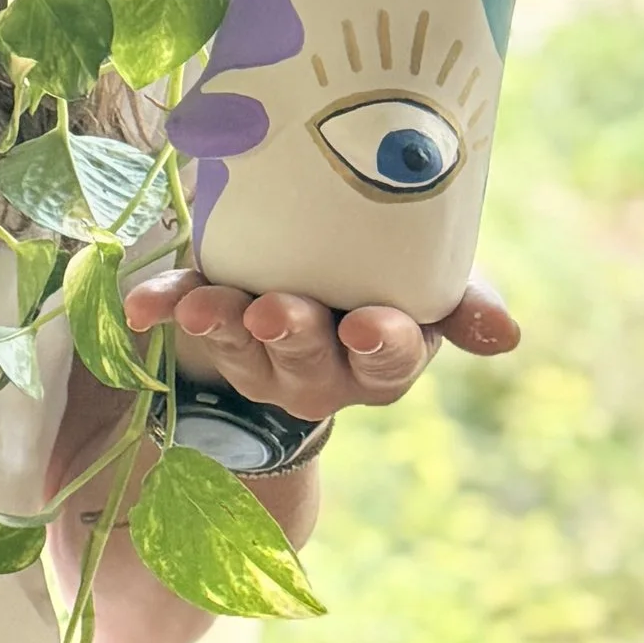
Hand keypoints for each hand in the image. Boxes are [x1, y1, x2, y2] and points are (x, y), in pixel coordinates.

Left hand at [119, 263, 519, 425]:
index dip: (382, 345)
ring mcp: (261, 356)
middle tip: (276, 312)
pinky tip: (138, 306)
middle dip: (292, 333)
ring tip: (206, 308)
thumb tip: (504, 335)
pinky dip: (161, 305)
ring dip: (223, 324)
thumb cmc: (385, 275)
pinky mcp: (213, 327)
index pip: (389, 361)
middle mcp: (321, 368)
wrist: (315, 274)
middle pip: (308, 359)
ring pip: (242, 346)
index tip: (368, 324)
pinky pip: (184, 315)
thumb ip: (465, 302)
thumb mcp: (431, 283)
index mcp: (382, 356)